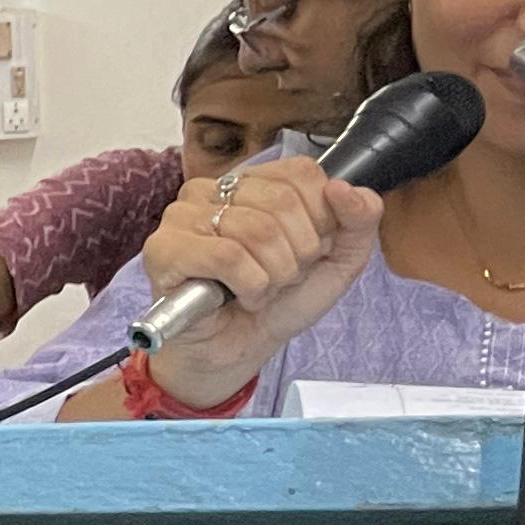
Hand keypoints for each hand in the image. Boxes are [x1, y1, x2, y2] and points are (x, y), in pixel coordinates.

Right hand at [127, 161, 382, 405]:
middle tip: (283, 277)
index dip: (320, 218)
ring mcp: (181, 216)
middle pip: (281, 201)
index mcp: (252, 183)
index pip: (301, 173)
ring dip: (275, 275)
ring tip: (261, 289)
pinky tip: (242, 297)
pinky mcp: (164, 249)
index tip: (308, 250)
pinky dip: (250, 286)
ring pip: (255, 230)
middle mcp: (211, 190)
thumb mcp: (337, 261)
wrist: (238, 350)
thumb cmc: (279, 302)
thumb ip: (359, 220)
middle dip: (299, 253)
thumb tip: (346, 189)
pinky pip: (226, 256)